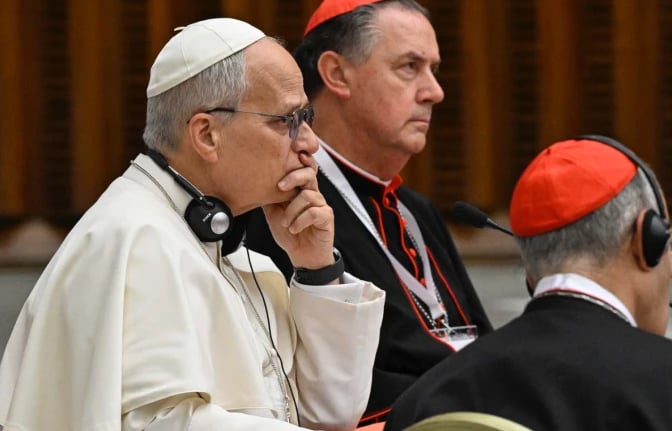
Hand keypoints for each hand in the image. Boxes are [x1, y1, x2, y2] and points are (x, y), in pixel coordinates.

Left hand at [263, 152, 335, 268]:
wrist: (302, 256)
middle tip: (280, 187)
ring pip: (308, 195)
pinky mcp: (326, 217)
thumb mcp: (273, 213)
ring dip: (292, 210)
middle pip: (309, 173)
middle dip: (294, 176)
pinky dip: (300, 221)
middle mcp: (312, 194)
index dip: (300, 157)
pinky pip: (314, 212)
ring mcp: (321, 205)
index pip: (303, 167)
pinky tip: (295, 228)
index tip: (292, 149)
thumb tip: (255, 182)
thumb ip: (268, 197)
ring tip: (286, 222)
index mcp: (300, 190)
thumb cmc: (290, 234)